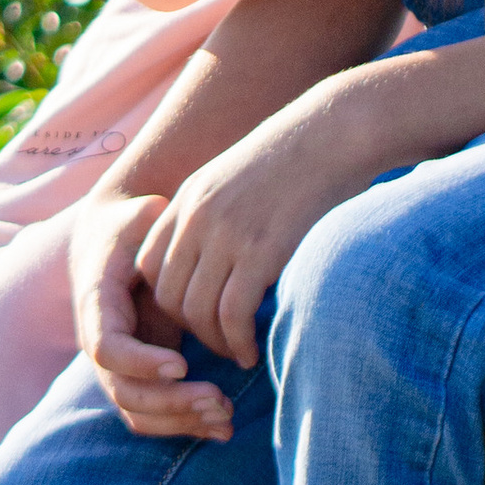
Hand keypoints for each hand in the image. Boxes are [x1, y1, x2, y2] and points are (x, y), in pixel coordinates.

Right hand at [71, 189, 229, 438]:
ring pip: (138, 413)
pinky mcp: (140, 376)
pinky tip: (223, 427)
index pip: (107, 349)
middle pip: (124, 392)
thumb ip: (143, 217)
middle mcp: (101, 343)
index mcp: (97, 306)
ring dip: (181, 421)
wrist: (117, 243)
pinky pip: (154, 414)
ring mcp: (119, 365)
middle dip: (171, 403)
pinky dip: (185, 425)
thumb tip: (156, 209)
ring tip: (226, 416)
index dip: (140, 362)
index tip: (181, 364)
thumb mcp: (135, 216)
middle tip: (218, 399)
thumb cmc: (131, 226)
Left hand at [138, 90, 376, 371]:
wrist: (336, 132)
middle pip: (167, 296)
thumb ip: (217, 211)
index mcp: (188, 199)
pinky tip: (251, 351)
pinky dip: (237, 343)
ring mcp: (227, 234)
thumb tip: (216, 255)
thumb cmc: (300, 156)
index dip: (165, 299)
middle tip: (216, 342)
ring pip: (196, 312)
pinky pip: (232, 315)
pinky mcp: (261, 251)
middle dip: (188, 330)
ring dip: (214, 343)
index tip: (195, 313)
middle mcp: (198, 217)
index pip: (148, 265)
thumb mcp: (239, 177)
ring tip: (236, 352)